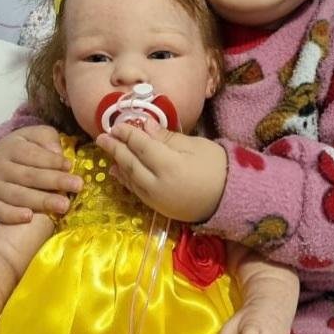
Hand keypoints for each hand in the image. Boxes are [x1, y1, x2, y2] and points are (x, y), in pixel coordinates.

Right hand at [0, 125, 81, 223]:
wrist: (1, 164)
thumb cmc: (27, 149)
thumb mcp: (37, 136)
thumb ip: (47, 139)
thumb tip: (56, 152)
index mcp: (10, 147)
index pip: (32, 154)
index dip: (51, 160)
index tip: (70, 166)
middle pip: (28, 176)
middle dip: (55, 181)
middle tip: (77, 186)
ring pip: (18, 195)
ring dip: (42, 201)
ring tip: (64, 205)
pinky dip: (12, 215)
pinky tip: (29, 217)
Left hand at [95, 122, 226, 222]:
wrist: (231, 200)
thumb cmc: (217, 167)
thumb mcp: (195, 146)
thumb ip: (167, 138)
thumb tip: (144, 125)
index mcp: (169, 166)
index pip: (142, 146)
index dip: (128, 134)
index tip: (117, 125)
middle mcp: (158, 184)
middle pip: (131, 163)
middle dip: (116, 148)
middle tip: (102, 136)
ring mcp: (157, 199)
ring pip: (131, 178)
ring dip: (117, 163)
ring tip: (107, 150)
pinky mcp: (158, 208)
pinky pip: (137, 191)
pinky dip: (125, 179)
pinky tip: (118, 171)